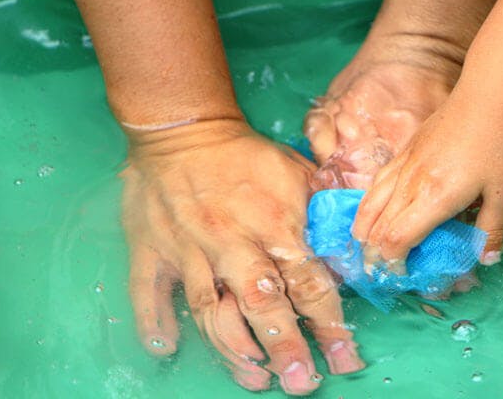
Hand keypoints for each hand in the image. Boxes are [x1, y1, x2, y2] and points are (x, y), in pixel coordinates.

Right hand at [120, 118, 363, 394]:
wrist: (183, 130)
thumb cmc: (246, 156)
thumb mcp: (297, 171)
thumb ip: (324, 210)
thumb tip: (353, 245)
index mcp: (273, 223)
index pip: (307, 282)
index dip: (329, 324)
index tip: (346, 358)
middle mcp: (232, 243)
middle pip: (260, 303)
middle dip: (284, 346)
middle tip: (301, 383)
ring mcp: (188, 250)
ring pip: (209, 310)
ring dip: (232, 348)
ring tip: (254, 377)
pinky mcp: (153, 250)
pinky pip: (148, 293)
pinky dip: (154, 323)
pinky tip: (166, 349)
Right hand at [351, 88, 502, 270]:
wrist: (485, 99)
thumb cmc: (497, 146)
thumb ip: (492, 230)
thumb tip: (486, 259)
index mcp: (434, 198)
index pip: (397, 239)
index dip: (393, 261)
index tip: (401, 273)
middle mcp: (410, 184)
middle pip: (378, 226)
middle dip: (374, 252)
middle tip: (379, 269)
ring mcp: (403, 166)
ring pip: (370, 204)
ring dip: (364, 229)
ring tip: (363, 245)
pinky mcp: (403, 153)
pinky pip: (377, 183)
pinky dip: (368, 204)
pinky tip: (370, 210)